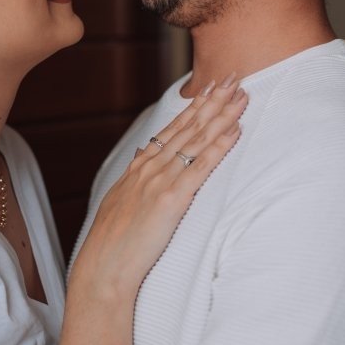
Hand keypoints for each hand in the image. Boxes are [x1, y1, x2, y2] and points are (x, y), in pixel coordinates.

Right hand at [73, 76, 246, 294]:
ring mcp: (161, 180)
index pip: (172, 129)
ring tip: (241, 96)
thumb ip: (134, 177)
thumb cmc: (112, 242)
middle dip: (213, 101)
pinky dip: (220, 146)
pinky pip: (201, 167)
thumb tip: (142, 156)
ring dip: (222, 115)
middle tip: (233, 78)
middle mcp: (151, 167)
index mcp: (139, 167)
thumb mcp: (119, 200)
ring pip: (198, 140)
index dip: (194, 107)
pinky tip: (235, 131)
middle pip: (189, 126)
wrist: (104, 266)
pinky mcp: (172, 199)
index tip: (210, 87)